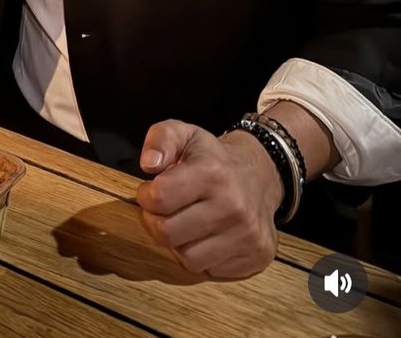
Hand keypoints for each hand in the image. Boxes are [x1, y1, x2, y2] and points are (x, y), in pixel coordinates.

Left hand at [134, 120, 282, 279]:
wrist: (259, 175)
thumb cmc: (212, 158)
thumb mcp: (184, 133)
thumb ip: (160, 139)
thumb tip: (149, 164)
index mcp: (212, 172)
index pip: (159, 198)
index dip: (146, 196)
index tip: (150, 192)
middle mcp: (234, 206)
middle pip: (168, 234)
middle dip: (156, 223)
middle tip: (163, 212)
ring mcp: (248, 234)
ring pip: (188, 258)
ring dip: (179, 244)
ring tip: (186, 224)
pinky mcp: (257, 256)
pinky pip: (211, 271)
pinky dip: (203, 257)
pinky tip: (207, 236)